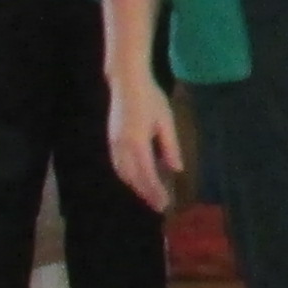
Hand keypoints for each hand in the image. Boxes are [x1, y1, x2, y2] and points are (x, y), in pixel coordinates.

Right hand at [108, 74, 184, 211]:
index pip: (147, 174)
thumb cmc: (150, 98)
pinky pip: (118, 165)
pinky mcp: (111, 139)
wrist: (127, 81)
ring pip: (123, 173)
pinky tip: (136, 178)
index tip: (164, 204)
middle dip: (145, 193)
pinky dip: (127, 176)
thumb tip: (176, 169)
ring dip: (135, 186)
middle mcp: (122, 147)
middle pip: (133, 178)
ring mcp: (114, 143)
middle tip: (159, 205)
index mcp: (138, 143)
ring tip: (149, 195)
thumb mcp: (166, 121)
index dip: (155, 191)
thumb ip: (170, 146)